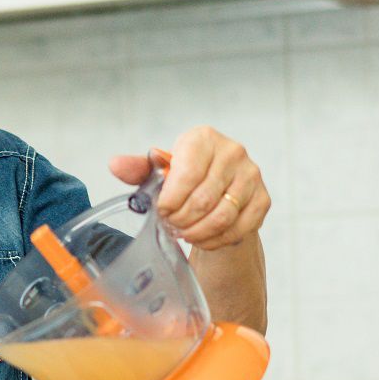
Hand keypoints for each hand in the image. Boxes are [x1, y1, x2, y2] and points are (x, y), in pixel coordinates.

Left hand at [109, 126, 269, 250]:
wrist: (220, 187)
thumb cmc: (186, 176)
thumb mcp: (160, 170)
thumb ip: (139, 169)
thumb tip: (115, 165)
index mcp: (203, 139)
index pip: (187, 175)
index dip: (170, 200)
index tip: (161, 211)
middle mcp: (233, 152)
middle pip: (203, 200)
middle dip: (181, 220)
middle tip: (170, 226)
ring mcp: (251, 176)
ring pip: (221, 217)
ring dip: (197, 233)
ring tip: (184, 234)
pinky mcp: (263, 199)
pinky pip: (238, 229)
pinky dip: (216, 240)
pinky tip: (202, 239)